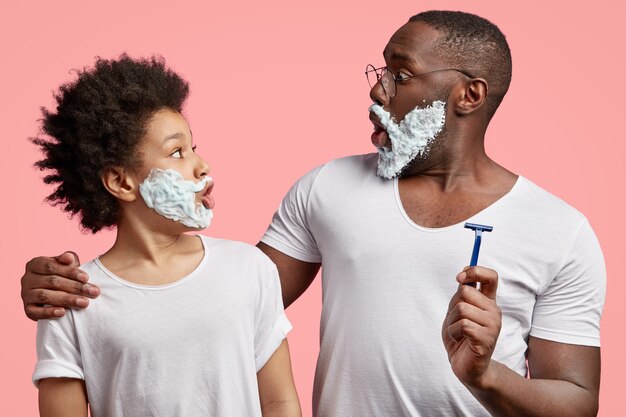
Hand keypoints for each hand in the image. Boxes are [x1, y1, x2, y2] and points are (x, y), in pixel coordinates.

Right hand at [21, 252, 99, 320]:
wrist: (53, 292)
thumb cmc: (62, 275)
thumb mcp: (65, 265)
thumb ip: (67, 259)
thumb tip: (69, 258)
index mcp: (35, 264)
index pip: (51, 266)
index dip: (70, 272)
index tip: (86, 278)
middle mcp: (27, 279)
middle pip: (52, 282)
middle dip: (75, 287)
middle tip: (94, 292)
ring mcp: (26, 294)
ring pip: (45, 296)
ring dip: (67, 299)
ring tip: (84, 303)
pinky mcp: (27, 309)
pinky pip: (35, 312)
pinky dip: (48, 312)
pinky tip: (63, 312)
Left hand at [442, 266, 500, 388]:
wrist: (465, 366)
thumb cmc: (460, 337)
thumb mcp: (456, 312)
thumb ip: (461, 295)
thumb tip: (463, 277)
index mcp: (488, 302)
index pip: (491, 276)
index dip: (475, 271)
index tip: (460, 278)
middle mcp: (494, 311)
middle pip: (466, 292)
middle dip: (452, 306)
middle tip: (455, 321)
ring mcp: (493, 325)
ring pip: (461, 308)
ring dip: (451, 321)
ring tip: (457, 332)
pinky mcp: (486, 338)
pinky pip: (462, 325)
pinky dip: (453, 332)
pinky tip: (460, 339)